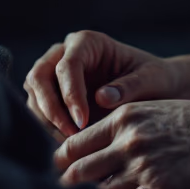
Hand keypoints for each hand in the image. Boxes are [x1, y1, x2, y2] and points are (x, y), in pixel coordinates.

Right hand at [24, 31, 183, 137]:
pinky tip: (68, 146)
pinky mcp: (53, 95)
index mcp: (88, 42)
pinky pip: (39, 112)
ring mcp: (54, 74)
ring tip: (72, 145)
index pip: (67, 65)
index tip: (82, 122)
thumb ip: (129, 86)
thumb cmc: (155, 79)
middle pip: (39, 76)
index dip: (70, 94)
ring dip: (47, 122)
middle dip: (51, 108)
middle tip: (71, 136)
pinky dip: (48, 129)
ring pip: (34, 95)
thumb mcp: (151, 79)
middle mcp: (65, 53)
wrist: (155, 89)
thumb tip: (101, 97)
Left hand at [54, 98, 189, 188]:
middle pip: (80, 169)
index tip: (61, 168)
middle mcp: (128, 141)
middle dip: (72, 182)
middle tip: (67, 188)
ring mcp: (142, 166)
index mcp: (124, 118)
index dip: (64, 159)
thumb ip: (122, 126)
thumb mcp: (152, 110)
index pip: (76, 142)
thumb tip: (96, 145)